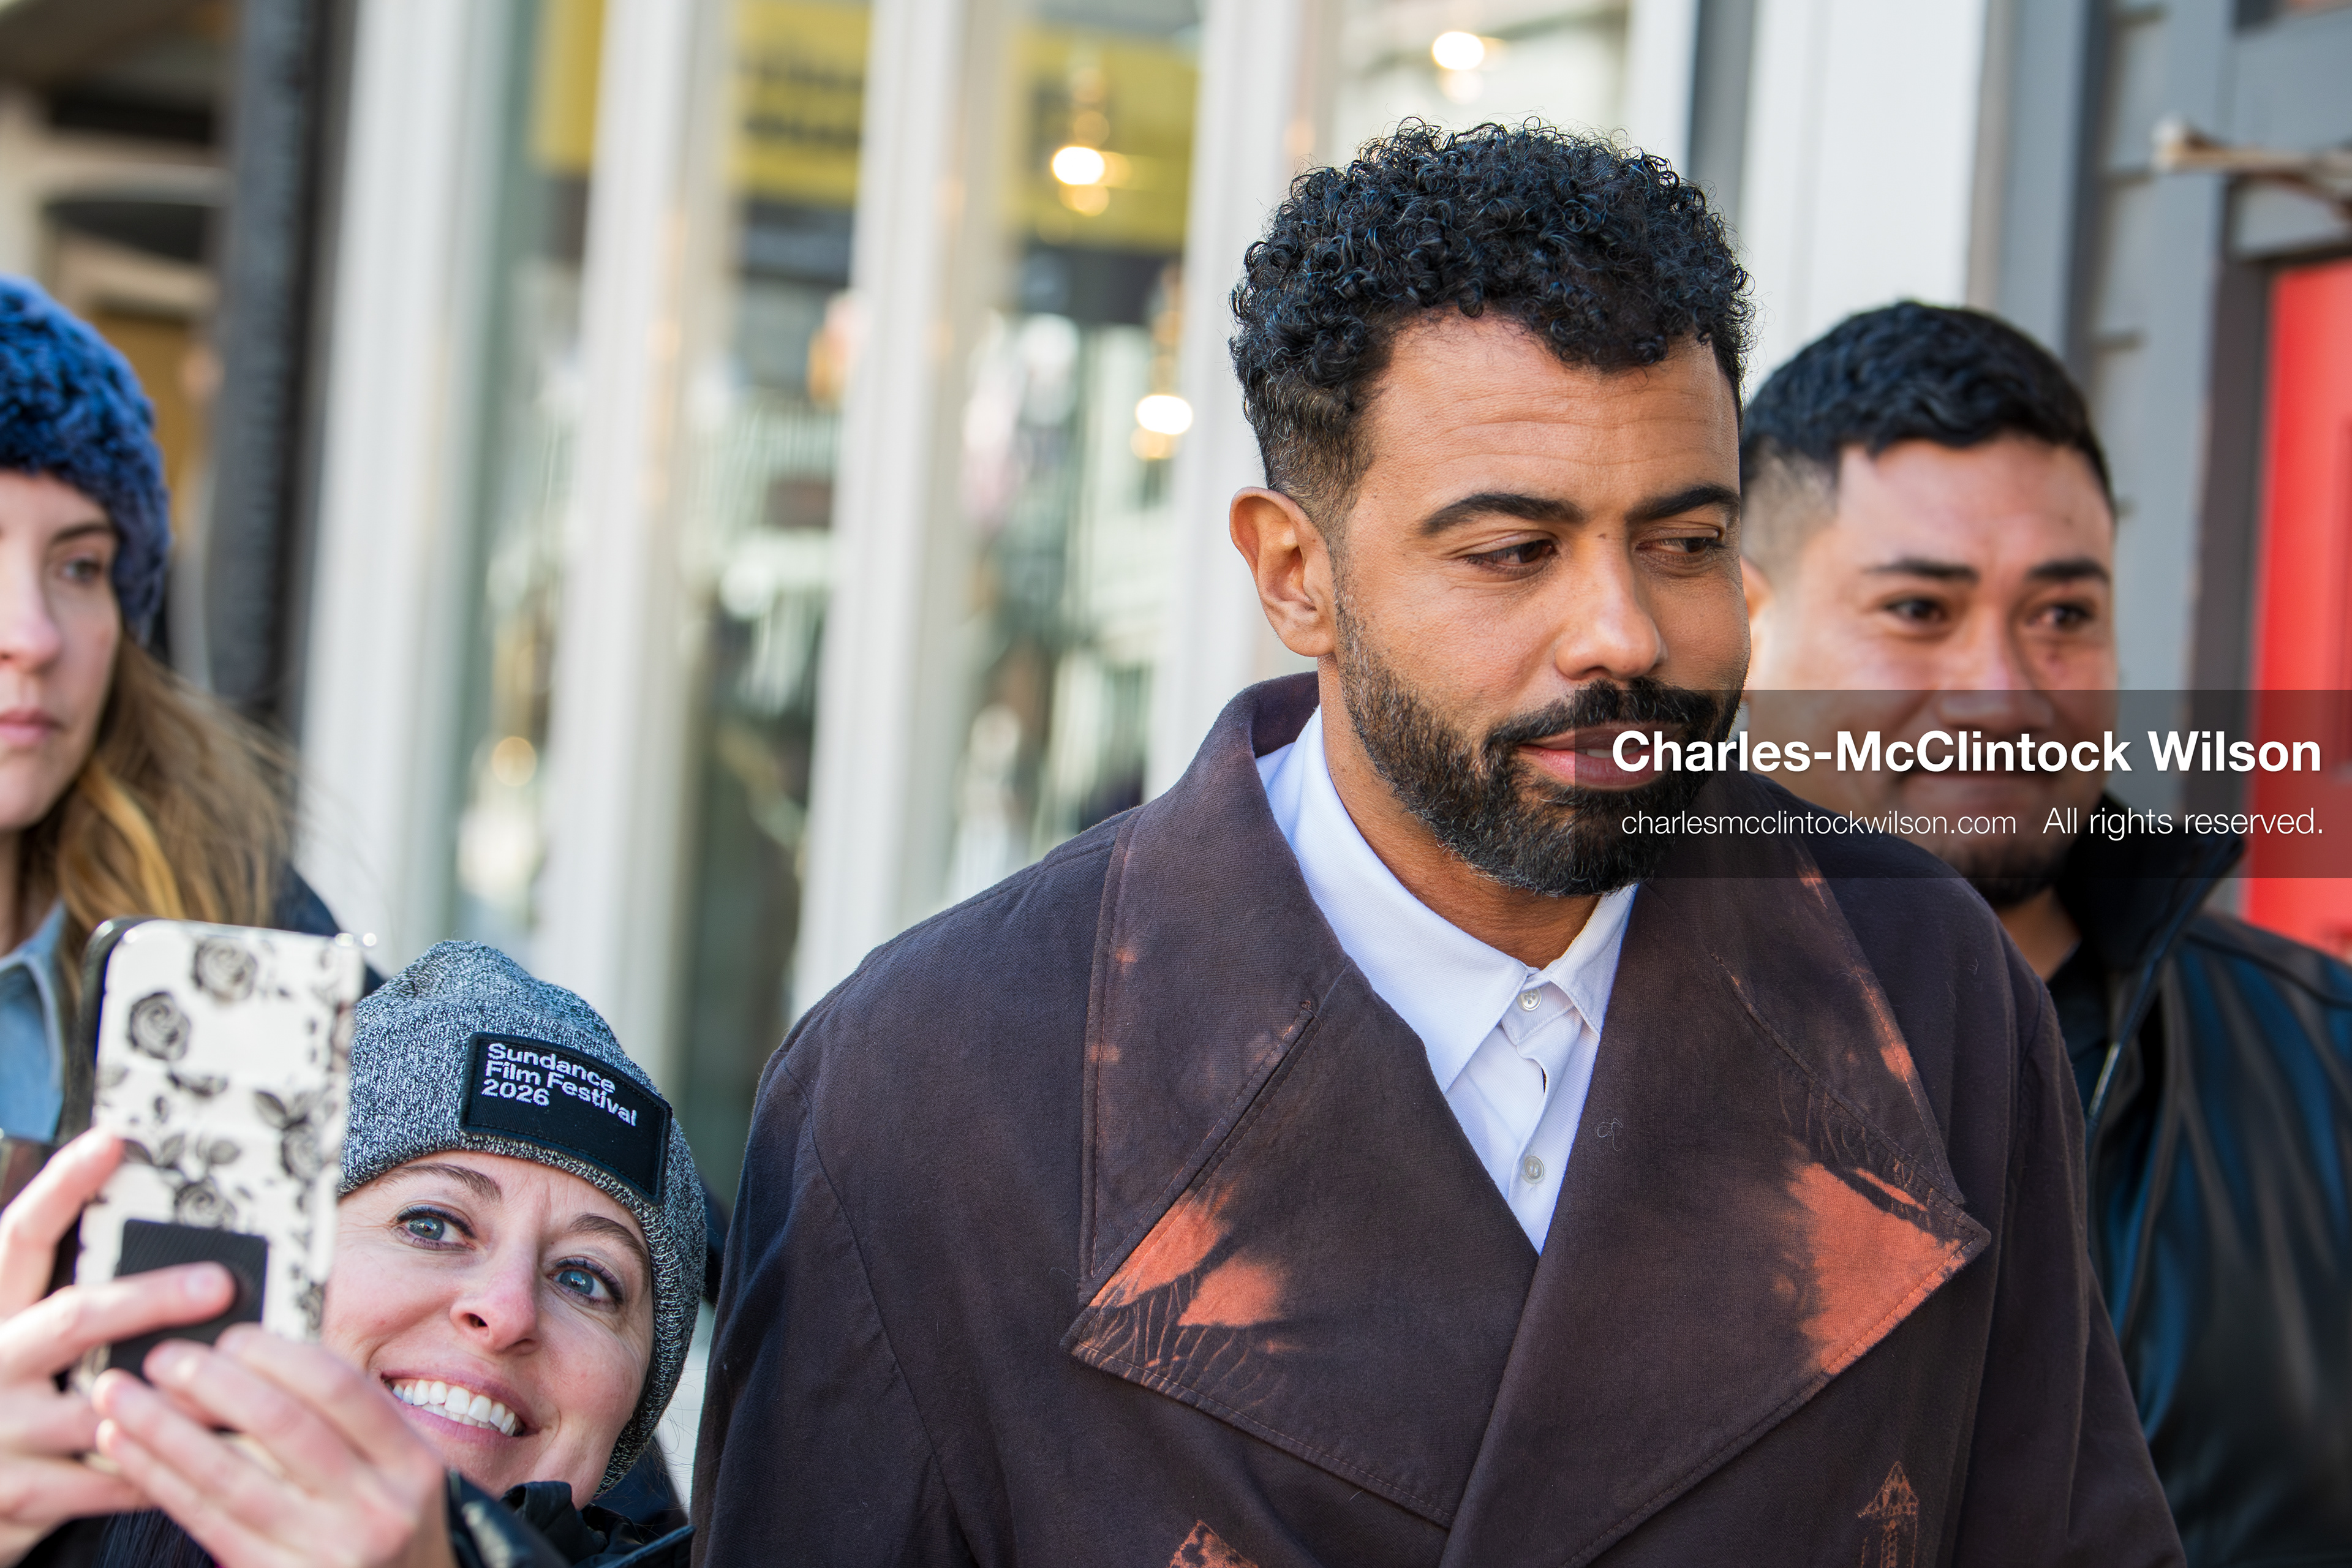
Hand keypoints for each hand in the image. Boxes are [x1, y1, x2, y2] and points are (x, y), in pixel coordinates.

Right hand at [0, 1131, 235, 1565]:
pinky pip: (115, 1475)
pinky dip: (170, 1461)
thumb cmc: (5, 1402)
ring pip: (108, 1403)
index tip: (113, 1141)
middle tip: (220, 1280)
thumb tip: (181, 1251)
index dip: (63, 1188)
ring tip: (241, 1370)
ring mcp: (0, 1433)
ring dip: (180, 1390)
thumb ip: (72, 1307)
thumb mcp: (18, 1342)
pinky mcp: (22, 1496)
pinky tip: (223, 1443)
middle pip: (72, 1318)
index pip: (20, 1238)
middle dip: (151, 1298)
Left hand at [92, 1327, 456, 1567]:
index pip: (340, 1388)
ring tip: (120, 1399)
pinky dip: (161, 1481)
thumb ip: (340, 1418)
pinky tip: (130, 1451)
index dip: (278, 1354)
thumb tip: (247, 1361)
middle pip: (284, 1426)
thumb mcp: (393, 1467)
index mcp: (411, 1462)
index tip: (229, 1336)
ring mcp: (328, 1551)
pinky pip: (208, 1523)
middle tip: (164, 1358)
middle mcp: (376, 1506)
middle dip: (213, 1384)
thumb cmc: (385, 1522)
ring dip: (165, 1432)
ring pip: (231, 1478)